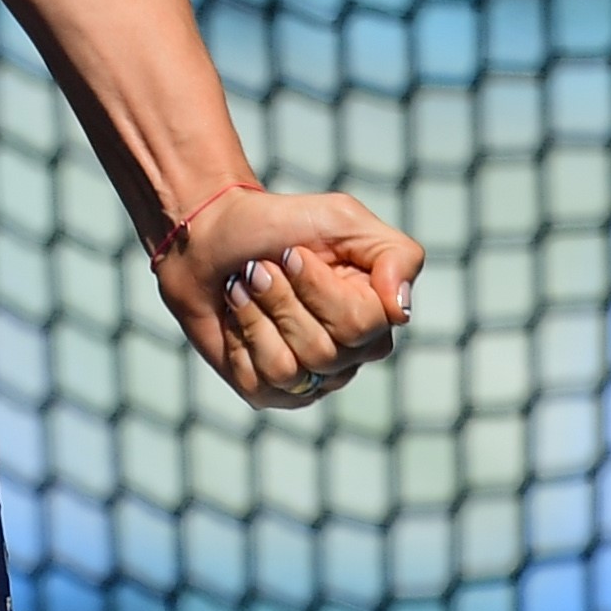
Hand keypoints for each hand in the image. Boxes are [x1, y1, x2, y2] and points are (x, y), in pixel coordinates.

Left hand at [154, 188, 420, 413]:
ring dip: (255, 315)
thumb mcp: (343, 219)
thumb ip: (396, 255)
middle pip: (323, 350)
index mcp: (375, 316)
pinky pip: (259, 380)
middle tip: (260, 268)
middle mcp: (350, 354)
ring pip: (289, 369)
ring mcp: (310, 378)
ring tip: (243, 285)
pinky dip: (238, 336)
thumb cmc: (278, 225)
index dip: (316, 286)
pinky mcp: (268, 391)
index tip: (290, 251)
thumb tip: (402, 310)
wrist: (209, 235)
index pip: (360, 325)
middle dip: (280, 298)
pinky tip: (234, 313)